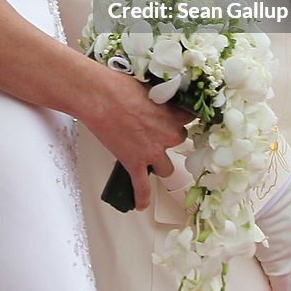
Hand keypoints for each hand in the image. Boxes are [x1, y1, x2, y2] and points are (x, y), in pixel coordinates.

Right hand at [80, 66, 189, 211]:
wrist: (99, 97)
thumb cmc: (119, 86)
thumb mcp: (148, 86)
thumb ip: (159, 98)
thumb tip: (159, 100)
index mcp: (173, 114)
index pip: (191, 118)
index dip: (183, 117)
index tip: (179, 117)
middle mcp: (167, 135)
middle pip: (179, 141)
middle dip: (168, 137)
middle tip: (154, 130)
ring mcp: (152, 152)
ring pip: (167, 168)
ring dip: (160, 164)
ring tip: (150, 158)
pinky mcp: (134, 164)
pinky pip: (142, 187)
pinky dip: (142, 197)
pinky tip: (141, 205)